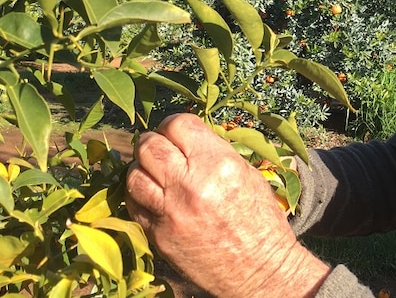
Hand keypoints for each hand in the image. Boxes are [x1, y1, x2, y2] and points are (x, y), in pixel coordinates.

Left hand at [125, 113, 330, 297]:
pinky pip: (135, 205)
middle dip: (154, 143)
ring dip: (143, 169)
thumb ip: (214, 153)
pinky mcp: (159, 236)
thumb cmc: (261, 222)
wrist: (261, 270)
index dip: (175, 125)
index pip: (179, 125)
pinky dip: (140, 196)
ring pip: (134, 175)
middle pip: (150, 146)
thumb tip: (188, 139)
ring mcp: (171, 212)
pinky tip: (154, 196)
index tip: (177, 132)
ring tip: (156, 174)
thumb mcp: (247, 175)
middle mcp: (191, 185)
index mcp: (218, 164)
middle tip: (163, 150)